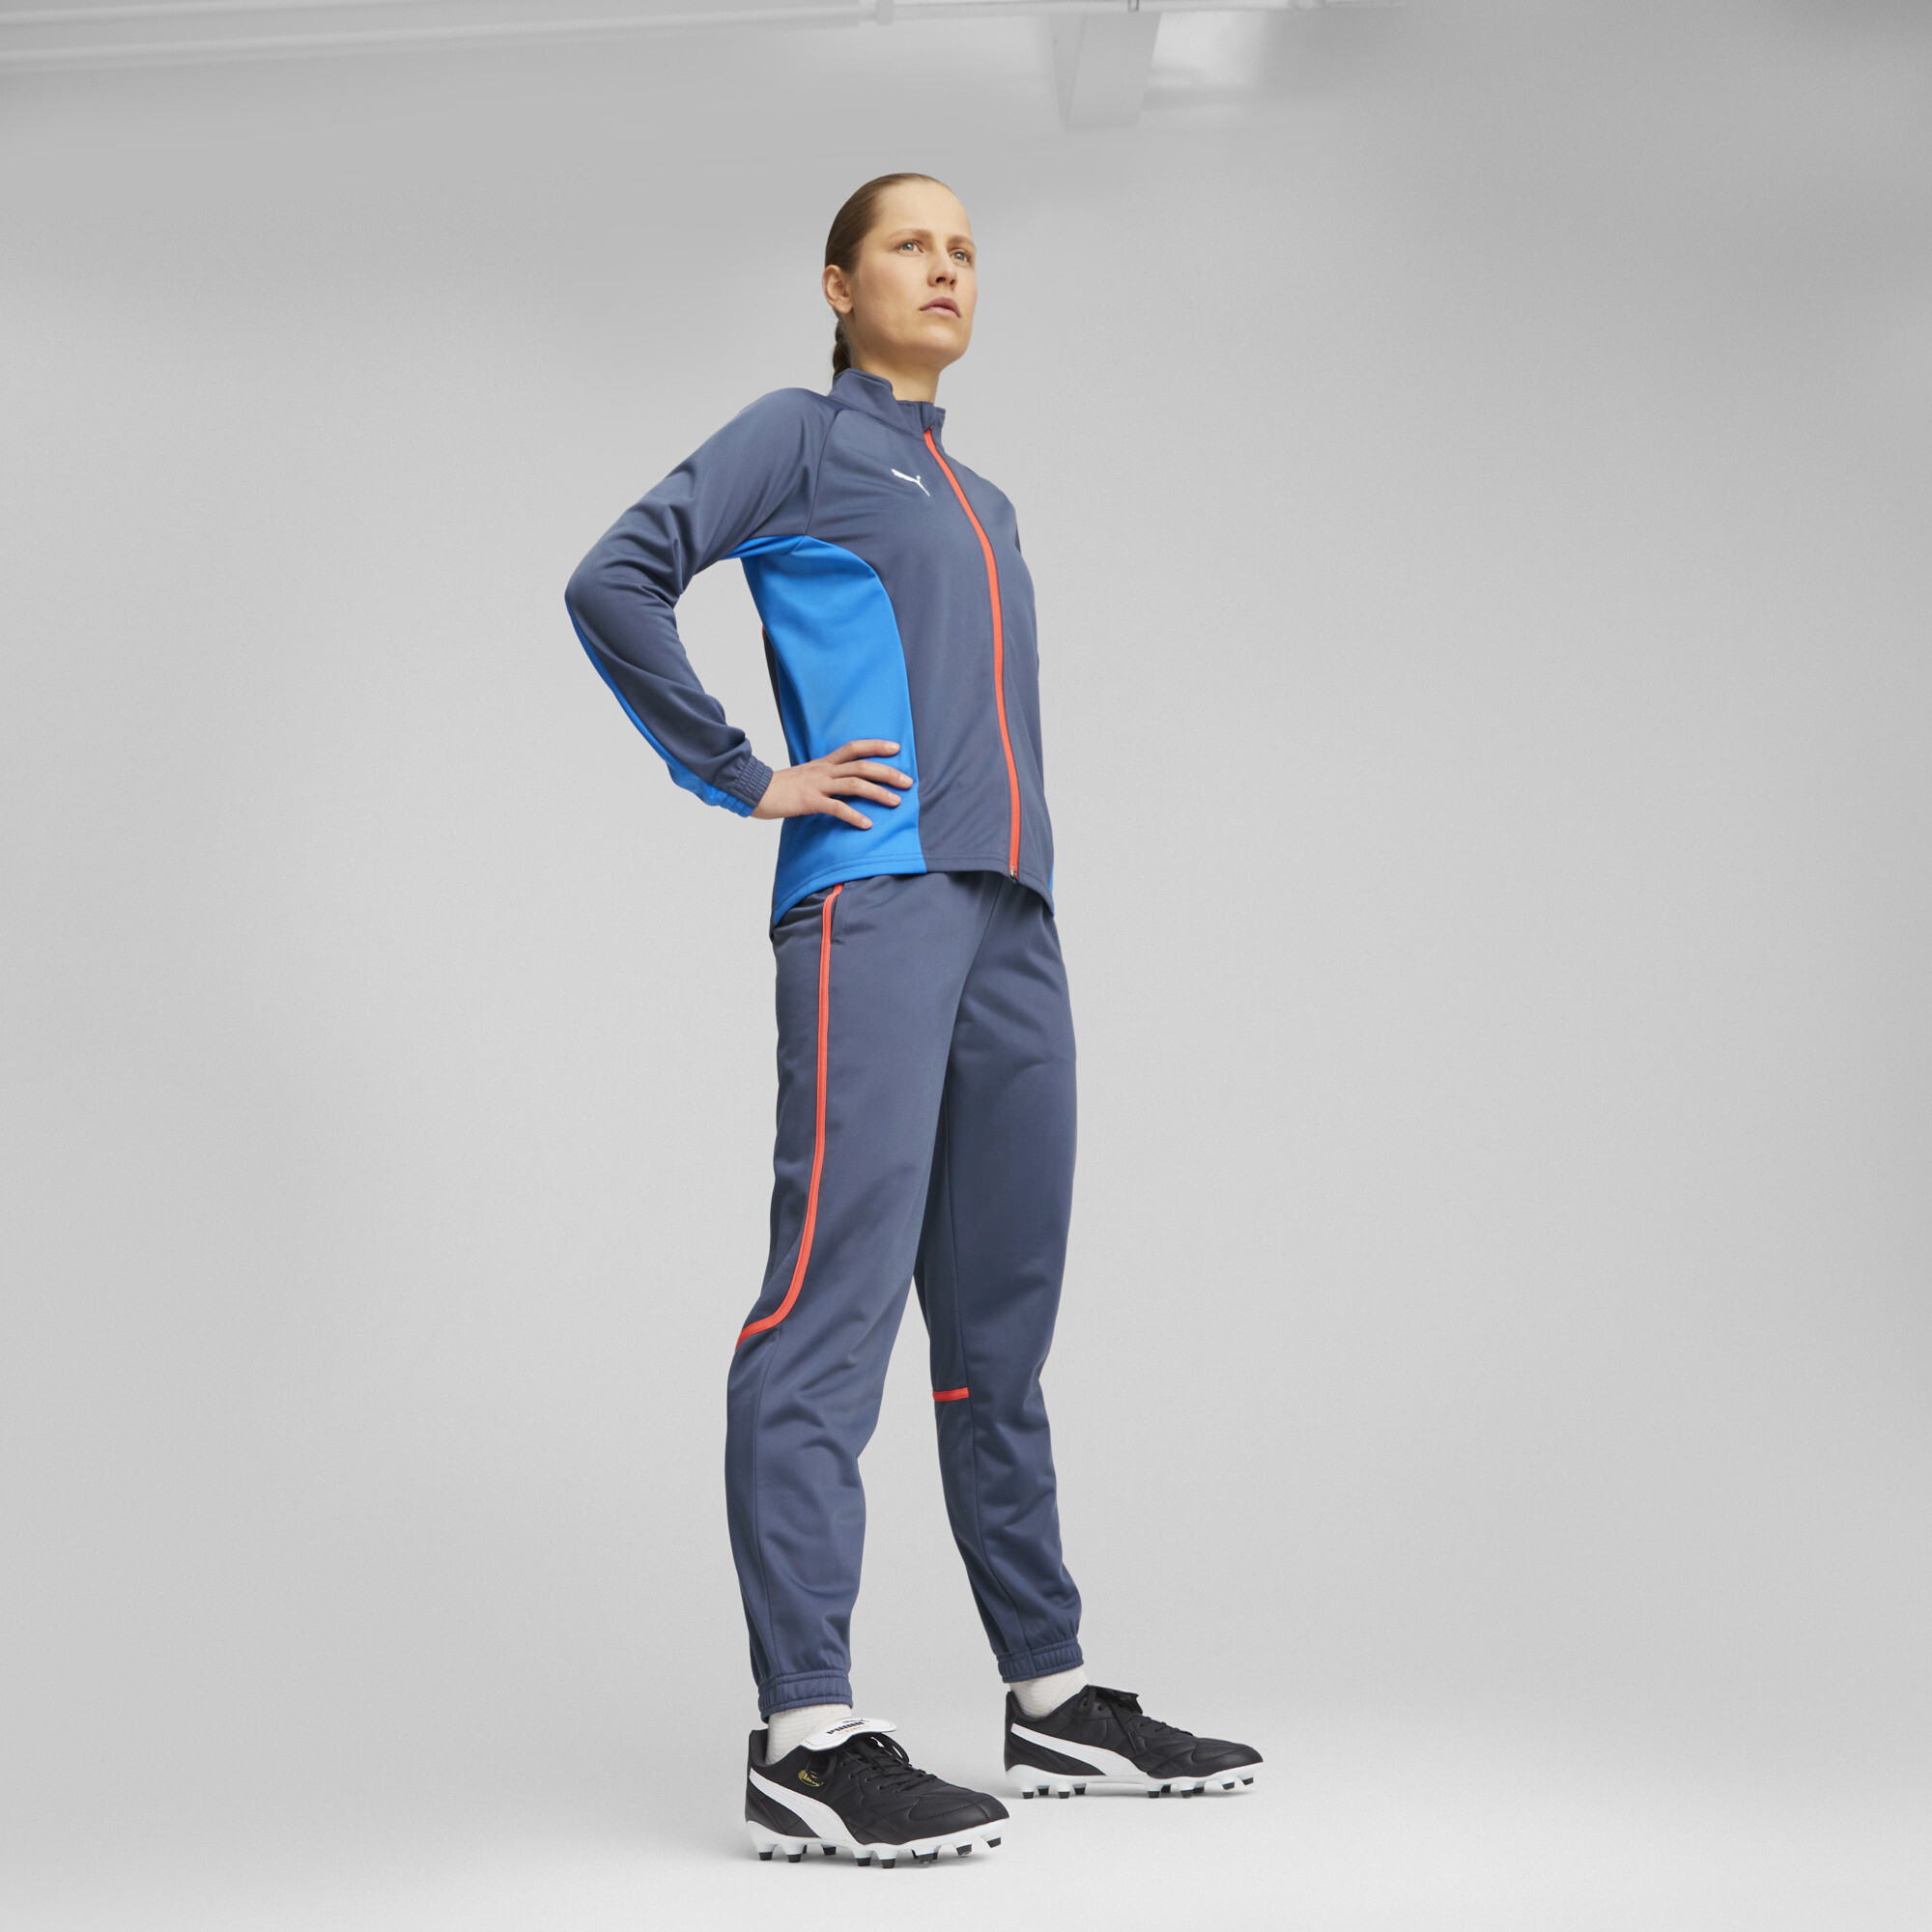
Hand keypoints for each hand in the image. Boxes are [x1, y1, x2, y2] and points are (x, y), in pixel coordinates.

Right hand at [751, 739, 911, 829]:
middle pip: (862, 766)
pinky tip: (867, 824)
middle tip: (908, 781)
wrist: (754, 791)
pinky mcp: (810, 801)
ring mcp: (817, 784)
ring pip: (854, 784)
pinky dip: (854, 816)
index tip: (896, 748)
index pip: (854, 748)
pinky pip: (837, 808)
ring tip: (896, 802)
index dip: (876, 746)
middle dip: (887, 773)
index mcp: (824, 763)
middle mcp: (824, 770)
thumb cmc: (780, 787)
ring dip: (878, 793)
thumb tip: (842, 784)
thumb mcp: (805, 776)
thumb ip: (824, 778)